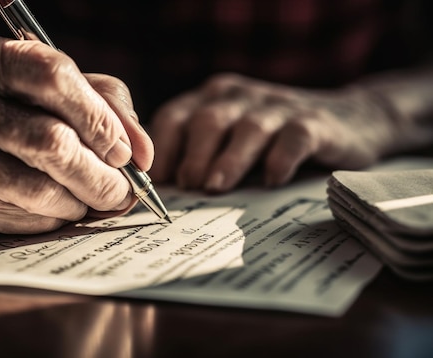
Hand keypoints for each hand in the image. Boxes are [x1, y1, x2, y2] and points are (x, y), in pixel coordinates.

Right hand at [0, 31, 152, 236]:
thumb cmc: (0, 113)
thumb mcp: (43, 88)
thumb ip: (101, 103)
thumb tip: (142, 154)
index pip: (51, 75)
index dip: (99, 118)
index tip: (124, 151)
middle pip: (50, 142)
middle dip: (101, 175)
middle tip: (123, 189)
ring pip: (39, 190)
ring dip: (81, 202)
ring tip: (91, 198)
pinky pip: (23, 220)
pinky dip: (54, 220)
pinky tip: (56, 209)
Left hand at [148, 73, 397, 191]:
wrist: (347, 119)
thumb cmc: (270, 140)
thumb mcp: (230, 138)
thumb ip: (200, 155)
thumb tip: (166, 195)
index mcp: (212, 98)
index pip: (174, 116)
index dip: (161, 148)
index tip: (156, 180)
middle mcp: (239, 96)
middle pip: (207, 120)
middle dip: (193, 154)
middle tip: (187, 184)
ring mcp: (277, 107)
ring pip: (248, 130)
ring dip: (229, 159)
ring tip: (215, 187)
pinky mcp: (313, 123)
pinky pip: (293, 139)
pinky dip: (281, 159)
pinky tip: (272, 180)